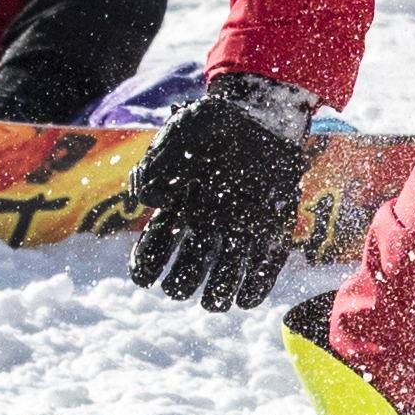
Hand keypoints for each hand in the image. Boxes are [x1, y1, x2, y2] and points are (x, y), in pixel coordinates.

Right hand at [121, 73, 323, 310]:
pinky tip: (243, 299)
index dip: (145, 267)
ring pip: (224, 277)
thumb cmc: (217, 123)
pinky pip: (263, 268)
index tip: (143, 278)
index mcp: (180, 206)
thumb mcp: (180, 133)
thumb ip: (157, 164)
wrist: (263, 114)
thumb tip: (148, 203)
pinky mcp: (270, 229)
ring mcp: (239, 228)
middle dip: (180, 285)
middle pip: (188, 270)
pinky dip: (254, 289)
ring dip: (215, 296)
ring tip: (212, 301)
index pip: (155, 247)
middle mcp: (207, 223)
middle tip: (178, 288)